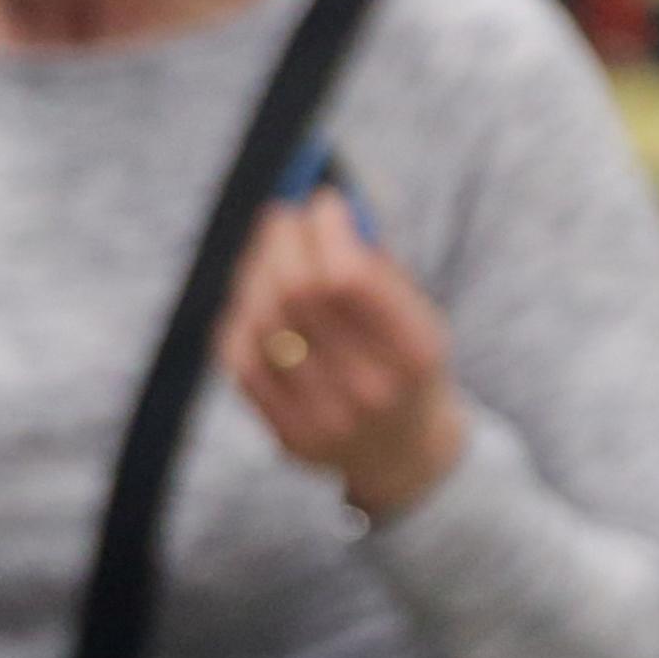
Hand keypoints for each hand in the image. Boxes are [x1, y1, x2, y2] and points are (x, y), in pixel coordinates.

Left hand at [218, 190, 468, 521]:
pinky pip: (241, 357)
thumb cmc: (407, 363)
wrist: (406, 456)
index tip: (322, 201)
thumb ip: (376, 263)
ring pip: (261, 320)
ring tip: (270, 252)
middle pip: (297, 293)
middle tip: (283, 215)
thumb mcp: (417, 314)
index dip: (325, 229)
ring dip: (257, 271)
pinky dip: (241, 314)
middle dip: (284, 240)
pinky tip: (255, 297)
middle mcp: (369, 390)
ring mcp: (323, 417)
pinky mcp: (285, 433)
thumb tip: (322, 202)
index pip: (349, 277)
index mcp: (414, 354)